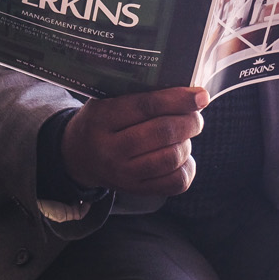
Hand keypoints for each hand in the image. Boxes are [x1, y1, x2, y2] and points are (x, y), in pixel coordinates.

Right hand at [60, 87, 207, 195]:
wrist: (78, 157)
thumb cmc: (100, 122)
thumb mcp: (105, 101)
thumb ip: (137, 94)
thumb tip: (184, 89)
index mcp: (101, 119)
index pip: (145, 106)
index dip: (177, 100)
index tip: (200, 95)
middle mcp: (110, 149)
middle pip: (162, 133)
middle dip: (189, 121)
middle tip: (195, 115)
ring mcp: (123, 174)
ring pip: (171, 158)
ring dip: (187, 142)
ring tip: (184, 134)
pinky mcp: (137, 190)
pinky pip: (175, 182)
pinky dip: (187, 166)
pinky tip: (182, 155)